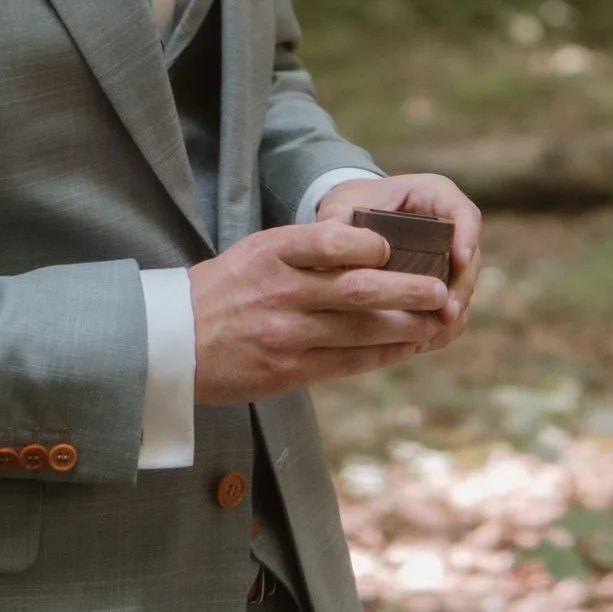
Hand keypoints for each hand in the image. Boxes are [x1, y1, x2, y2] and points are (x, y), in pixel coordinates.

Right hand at [186, 221, 450, 405]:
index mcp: (271, 254)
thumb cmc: (224, 290)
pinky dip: (383, 353)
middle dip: (408, 289)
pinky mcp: (288, 370)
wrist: (171, 344)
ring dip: (407, 325)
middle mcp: (281, 292)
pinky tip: (407, 345)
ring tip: (437, 319)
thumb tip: (373, 249)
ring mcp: (286, 334)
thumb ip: (306, 250)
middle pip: (359, 289)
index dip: (372, 245)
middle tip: (441, 288)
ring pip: (361, 329)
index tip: (396, 248)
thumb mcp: (256, 253)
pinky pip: (348, 362)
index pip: (331, 241)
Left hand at [314, 172, 482, 347]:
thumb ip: (340, 226)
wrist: (351, 215)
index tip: (459, 258)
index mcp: (433, 195)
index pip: (463, 212)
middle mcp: (449, 226)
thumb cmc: (350, 206)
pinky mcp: (441, 285)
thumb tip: (336, 258)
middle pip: (470, 258)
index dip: (467, 235)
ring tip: (430, 334)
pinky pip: (450, 309)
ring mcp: (449, 258)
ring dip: (451, 313)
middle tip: (448, 311)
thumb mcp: (343, 207)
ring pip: (463, 288)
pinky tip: (420, 343)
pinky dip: (440, 328)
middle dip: (460, 287)